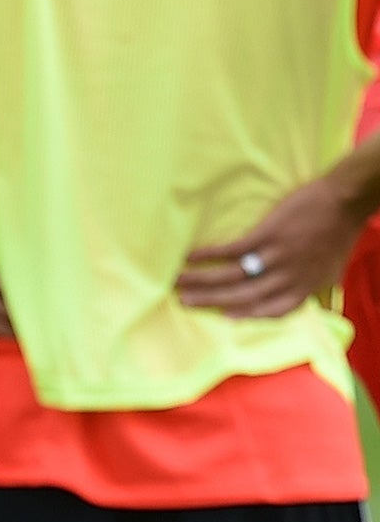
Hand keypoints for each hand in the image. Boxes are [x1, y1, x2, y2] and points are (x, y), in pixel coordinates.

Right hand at [177, 174, 366, 318]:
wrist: (344, 202)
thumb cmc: (339, 233)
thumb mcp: (332, 268)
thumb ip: (314, 284)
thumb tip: (307, 294)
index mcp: (305, 287)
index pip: (273, 311)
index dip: (246, 316)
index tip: (222, 318)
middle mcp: (289, 278)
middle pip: (244, 296)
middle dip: (211, 301)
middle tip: (184, 302)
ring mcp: (276, 257)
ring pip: (233, 276)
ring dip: (202, 281)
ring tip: (178, 280)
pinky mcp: (266, 235)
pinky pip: (232, 250)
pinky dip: (208, 255)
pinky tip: (189, 256)